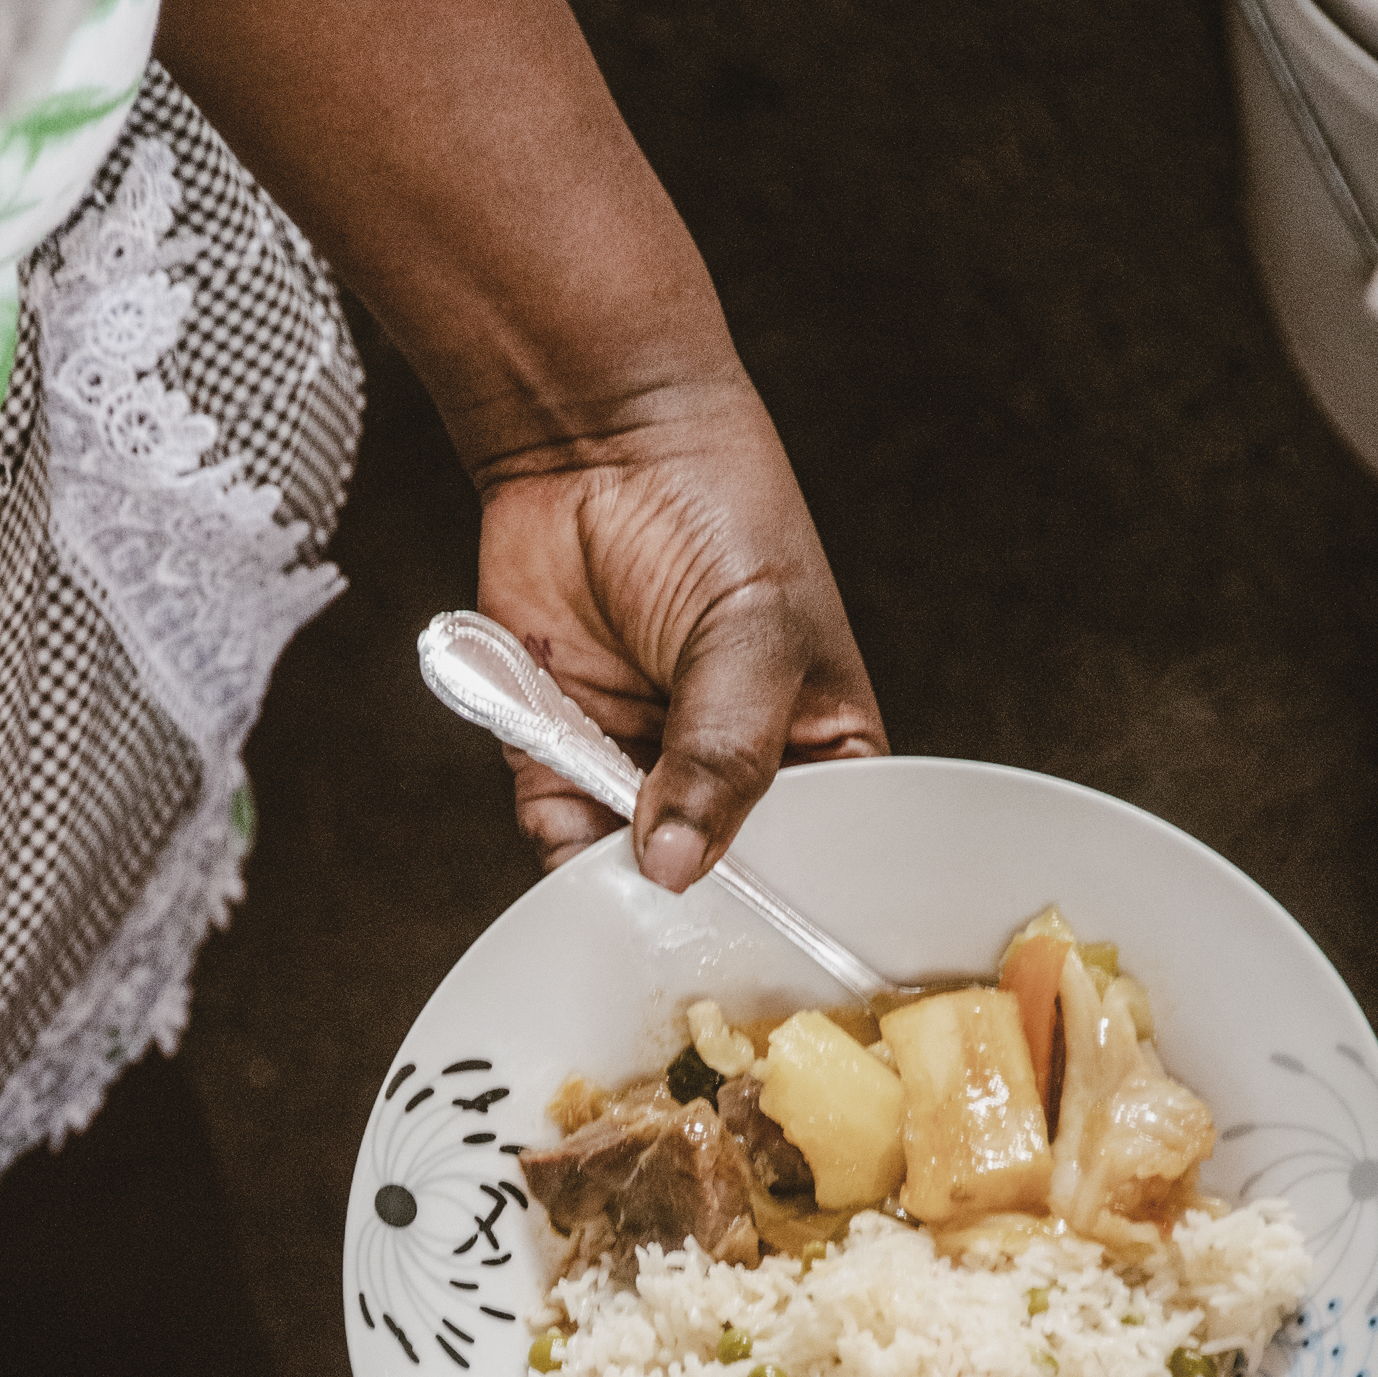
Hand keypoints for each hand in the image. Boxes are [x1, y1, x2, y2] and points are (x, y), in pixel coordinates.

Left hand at [476, 368, 885, 885]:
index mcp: (819, 755)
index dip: (791, 901)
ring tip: (624, 860)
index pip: (819, 861)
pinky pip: (558, 836)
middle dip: (696, 900)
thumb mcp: (751, 636)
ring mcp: (644, 774)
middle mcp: (730, 778)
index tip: (767, 935)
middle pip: (718, 882)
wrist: (597, 440)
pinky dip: (558, 842)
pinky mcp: (561, 759)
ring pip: (631, 873)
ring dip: (617, 878)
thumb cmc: (718, 515)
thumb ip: (723, 755)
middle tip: (684, 907)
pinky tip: (574, 810)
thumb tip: (675, 866)